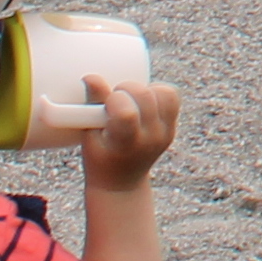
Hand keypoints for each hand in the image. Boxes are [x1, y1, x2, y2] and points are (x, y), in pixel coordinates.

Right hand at [78, 75, 180, 189]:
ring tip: (129, 101)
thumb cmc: (99, 159)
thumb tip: (91, 77)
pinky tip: (143, 100)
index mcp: (126, 145)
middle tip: (114, 99)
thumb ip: (92, 107)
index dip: (114, 99)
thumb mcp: (89, 137)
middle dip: (126, 88)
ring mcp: (164, 133)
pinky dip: (157, 91)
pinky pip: (172, 97)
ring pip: (164, 93)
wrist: (121, 183)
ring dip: (144, 88)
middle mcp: (150, 139)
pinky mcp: (171, 128)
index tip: (104, 104)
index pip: (127, 113)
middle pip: (146, 96)